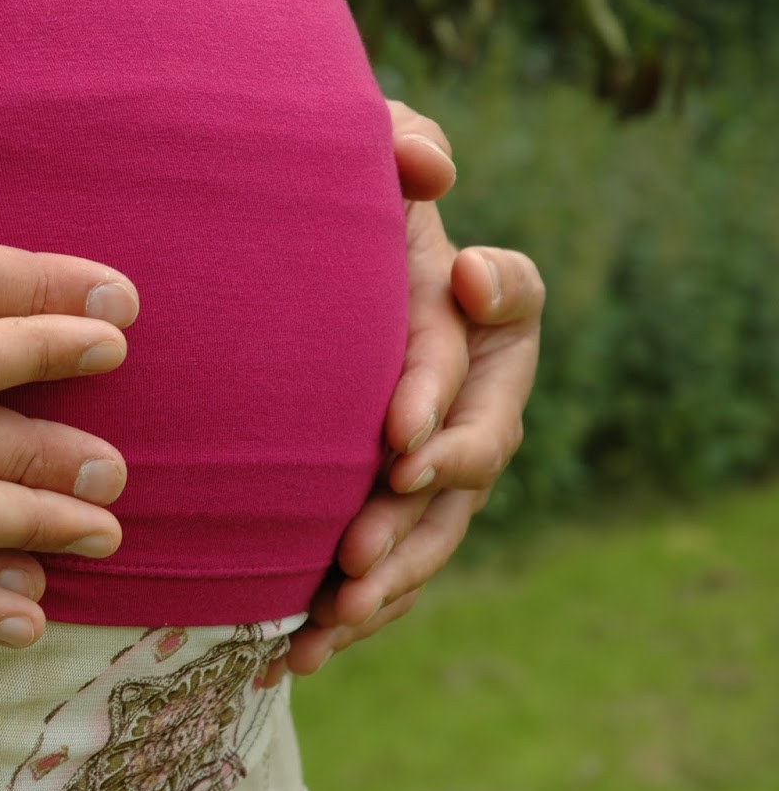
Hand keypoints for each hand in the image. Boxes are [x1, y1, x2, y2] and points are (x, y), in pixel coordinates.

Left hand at [263, 101, 544, 684]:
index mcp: (480, 304)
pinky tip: (298, 650)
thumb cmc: (336, 207)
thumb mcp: (360, 157)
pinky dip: (352, 613)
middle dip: (419, 508)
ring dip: (392, 576)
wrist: (289, 273)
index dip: (448, 387)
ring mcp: (439, 453)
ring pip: (437, 525)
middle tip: (360, 544)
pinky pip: (390, 566)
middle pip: (476, 453)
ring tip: (337, 610)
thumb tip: (433, 175)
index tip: (397, 434)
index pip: (501, 330)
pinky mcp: (393, 503)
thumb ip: (397, 140)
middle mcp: (473, 383)